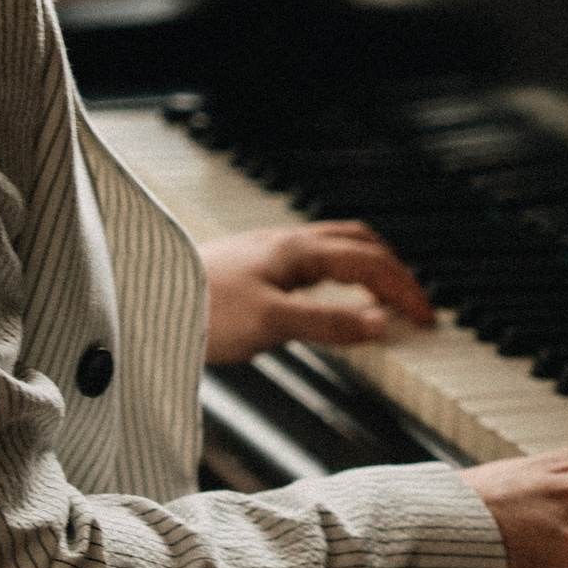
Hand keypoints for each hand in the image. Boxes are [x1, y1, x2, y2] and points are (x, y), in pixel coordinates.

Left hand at [201, 222, 434, 365]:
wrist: (141, 303)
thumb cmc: (197, 309)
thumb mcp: (272, 323)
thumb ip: (328, 324)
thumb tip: (379, 324)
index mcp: (298, 251)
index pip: (371, 262)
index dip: (404, 289)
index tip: (425, 318)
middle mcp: (285, 244)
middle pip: (359, 243)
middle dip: (394, 269)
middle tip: (413, 302)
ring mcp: (267, 254)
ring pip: (334, 247)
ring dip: (367, 266)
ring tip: (382, 295)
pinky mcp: (251, 269)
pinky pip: (311, 261)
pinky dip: (337, 275)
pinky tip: (326, 296)